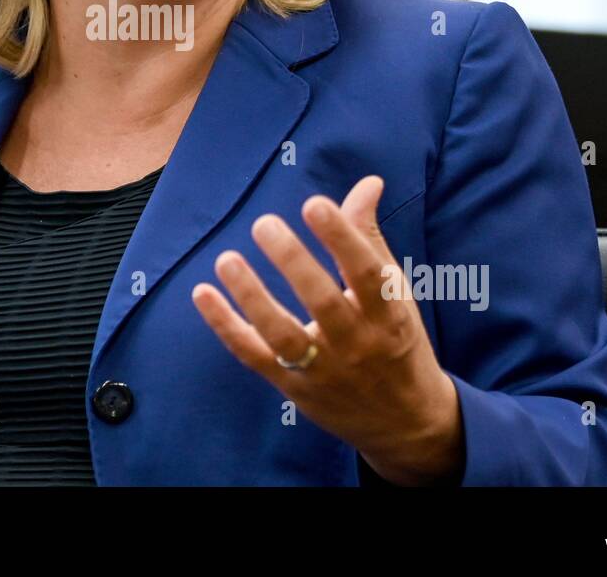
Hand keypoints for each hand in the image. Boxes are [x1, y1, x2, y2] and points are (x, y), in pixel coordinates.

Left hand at [191, 175, 464, 485]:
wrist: (405, 423)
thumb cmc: (397, 342)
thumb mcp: (395, 295)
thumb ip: (370, 238)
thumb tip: (367, 183)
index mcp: (388, 315)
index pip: (366, 273)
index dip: (342, 238)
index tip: (315, 204)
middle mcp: (358, 344)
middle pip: (323, 303)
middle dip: (292, 262)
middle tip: (264, 224)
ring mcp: (323, 370)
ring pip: (284, 335)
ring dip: (252, 296)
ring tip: (226, 258)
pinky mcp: (293, 388)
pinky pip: (254, 356)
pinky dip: (226, 326)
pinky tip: (201, 293)